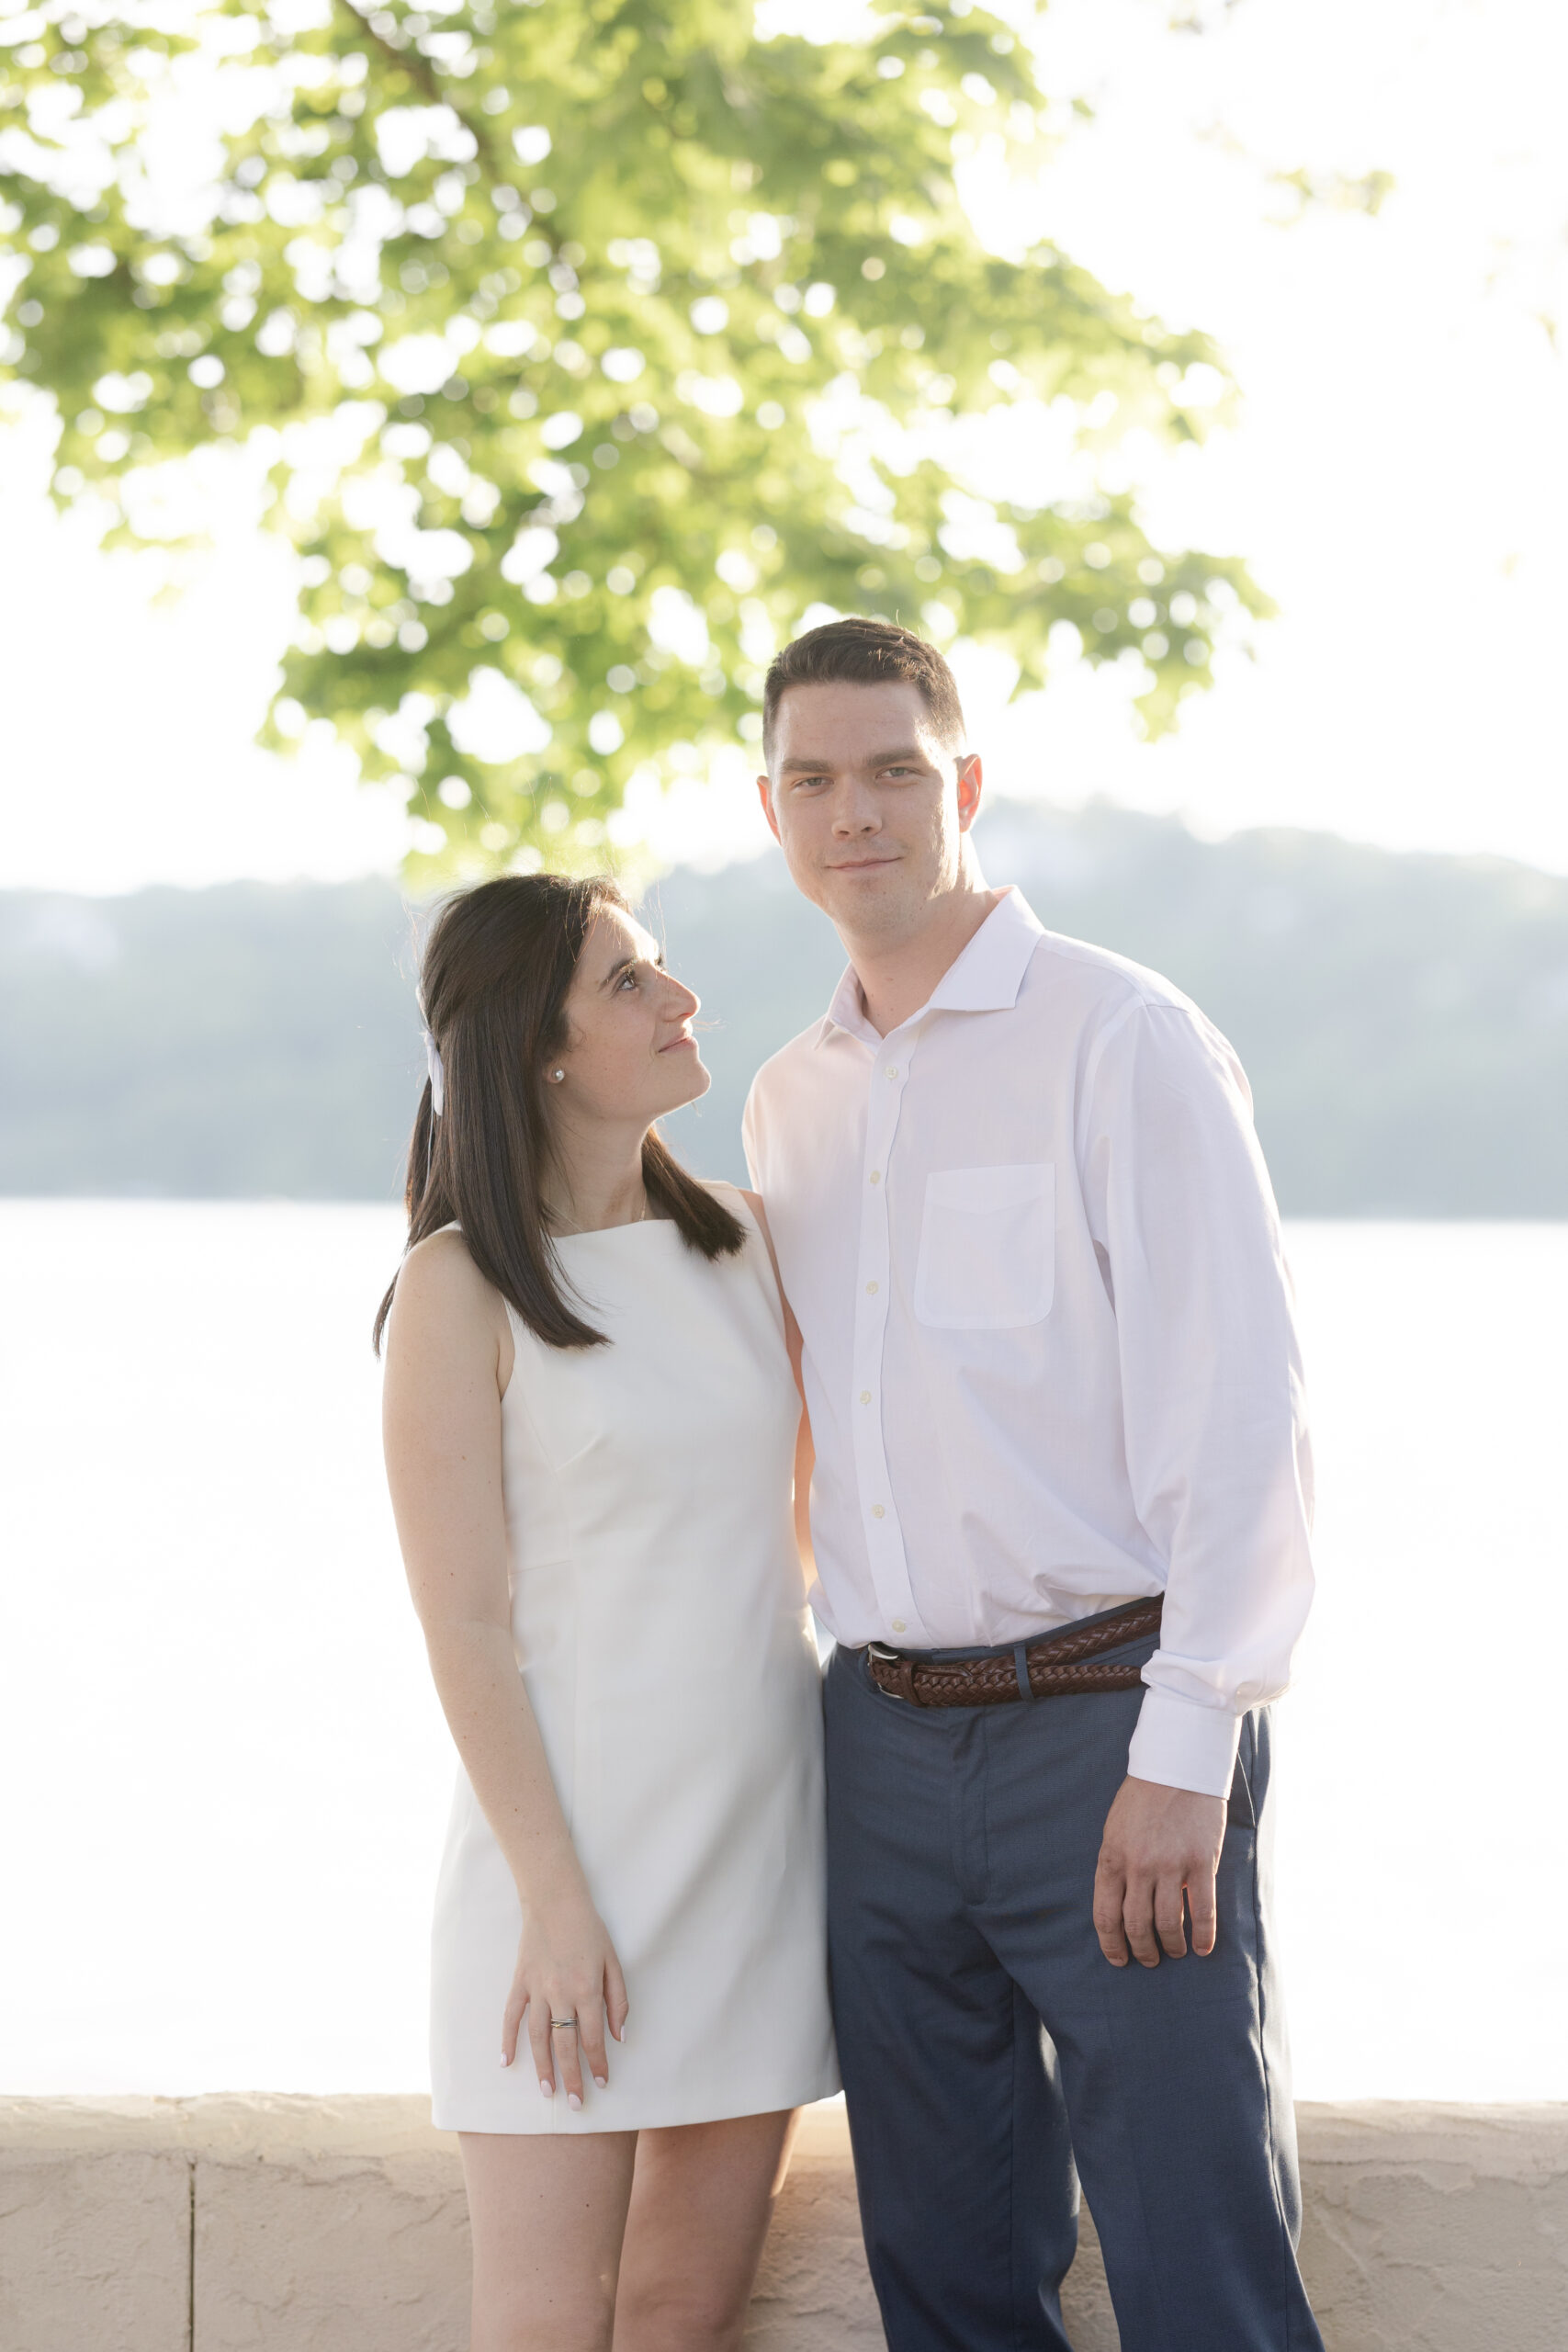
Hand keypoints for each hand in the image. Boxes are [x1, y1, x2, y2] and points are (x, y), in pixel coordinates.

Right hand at [501, 1877, 629, 2106]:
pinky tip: (506, 2062)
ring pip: (538, 2038)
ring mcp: (537, 1989)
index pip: (593, 2038)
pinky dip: (507, 2040)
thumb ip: (618, 2000)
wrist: (555, 1900)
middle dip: (571, 2078)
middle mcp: (561, 1994)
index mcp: (588, 1990)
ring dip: (542, 2067)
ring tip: (547, 2091)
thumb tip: (620, 2036)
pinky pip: (511, 2016)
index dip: (598, 2065)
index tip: (601, 2084)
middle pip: (566, 2045)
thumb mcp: (614, 1961)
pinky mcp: (520, 1982)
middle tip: (574, 2104)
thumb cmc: (590, 1930)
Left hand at [1093, 1775, 1226, 1967]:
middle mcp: (1138, 1866)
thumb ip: (1116, 1865)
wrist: (1177, 1767)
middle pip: (1136, 1925)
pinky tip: (1202, 1948)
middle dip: (1142, 1950)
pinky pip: (1203, 1910)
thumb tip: (1120, 1903)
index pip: (1106, 1915)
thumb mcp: (1115, 1829)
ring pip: (1168, 1924)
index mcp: (1112, 1857)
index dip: (1111, 1944)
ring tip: (1175, 1952)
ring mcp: (1171, 1865)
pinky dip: (1203, 1935)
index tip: (1118, 1959)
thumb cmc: (1143, 1797)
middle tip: (1149, 1959)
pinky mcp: (1201, 1862)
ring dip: (1171, 1946)